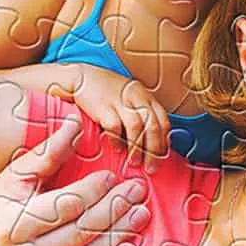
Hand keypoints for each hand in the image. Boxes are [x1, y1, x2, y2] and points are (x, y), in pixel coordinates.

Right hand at [0, 116, 151, 245]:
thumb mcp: (10, 180)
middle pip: (83, 230)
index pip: (67, 206)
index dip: (95, 190)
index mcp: (11, 227)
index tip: (114, 178)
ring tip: (140, 215)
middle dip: (116, 209)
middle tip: (138, 192)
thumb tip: (75, 123)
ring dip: (120, 235)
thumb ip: (45, 154)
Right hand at [48, 64, 170, 171]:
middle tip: (151, 167)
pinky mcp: (102, 106)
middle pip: (152, 125)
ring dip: (137, 148)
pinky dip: (117, 140)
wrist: (82, 78)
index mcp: (146, 96)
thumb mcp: (129, 99)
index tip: (162, 157)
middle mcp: (136, 97)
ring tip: (134, 162)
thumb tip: (150, 144)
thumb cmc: (107, 93)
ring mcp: (119, 100)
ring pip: (136, 127)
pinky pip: (114, 126)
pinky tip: (117, 150)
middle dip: (154, 150)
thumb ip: (141, 116)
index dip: (164, 141)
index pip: (163, 121)